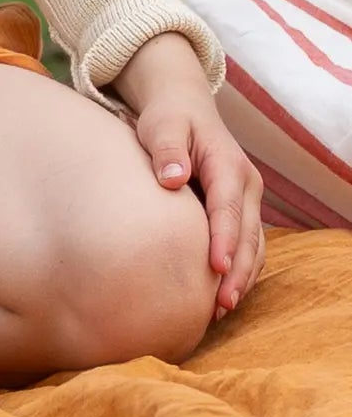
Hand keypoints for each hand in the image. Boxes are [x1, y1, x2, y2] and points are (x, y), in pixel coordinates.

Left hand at [115, 33, 264, 316]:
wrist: (184, 107)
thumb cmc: (169, 118)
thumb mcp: (162, 125)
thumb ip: (167, 149)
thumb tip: (174, 177)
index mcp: (228, 164)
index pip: (228, 208)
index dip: (224, 240)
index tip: (216, 268)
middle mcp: (246, 185)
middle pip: (248, 235)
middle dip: (238, 271)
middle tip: (221, 305)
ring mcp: (247, 200)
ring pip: (254, 245)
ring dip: (242, 277)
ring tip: (221, 309)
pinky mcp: (241, 210)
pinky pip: (248, 245)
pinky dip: (240, 269)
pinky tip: (221, 294)